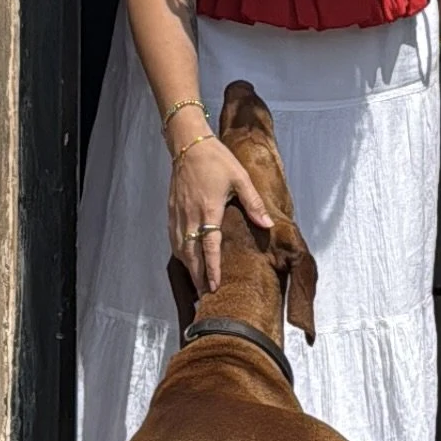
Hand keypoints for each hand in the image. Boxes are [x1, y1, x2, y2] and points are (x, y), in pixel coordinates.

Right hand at [166, 126, 270, 294]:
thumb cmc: (216, 159)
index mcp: (209, 210)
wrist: (188, 144)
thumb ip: (253, 203)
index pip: (210, 247)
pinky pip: (174, 238)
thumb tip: (267, 225)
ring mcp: (178, 214)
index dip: (211, 269)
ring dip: (188, 268)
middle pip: (191, 255)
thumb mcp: (240, 178)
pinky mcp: (172, 211)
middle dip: (197, 277)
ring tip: (196, 284)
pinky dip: (179, 254)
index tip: (213, 287)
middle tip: (205, 296)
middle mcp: (190, 216)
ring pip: (180, 249)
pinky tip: (185, 260)